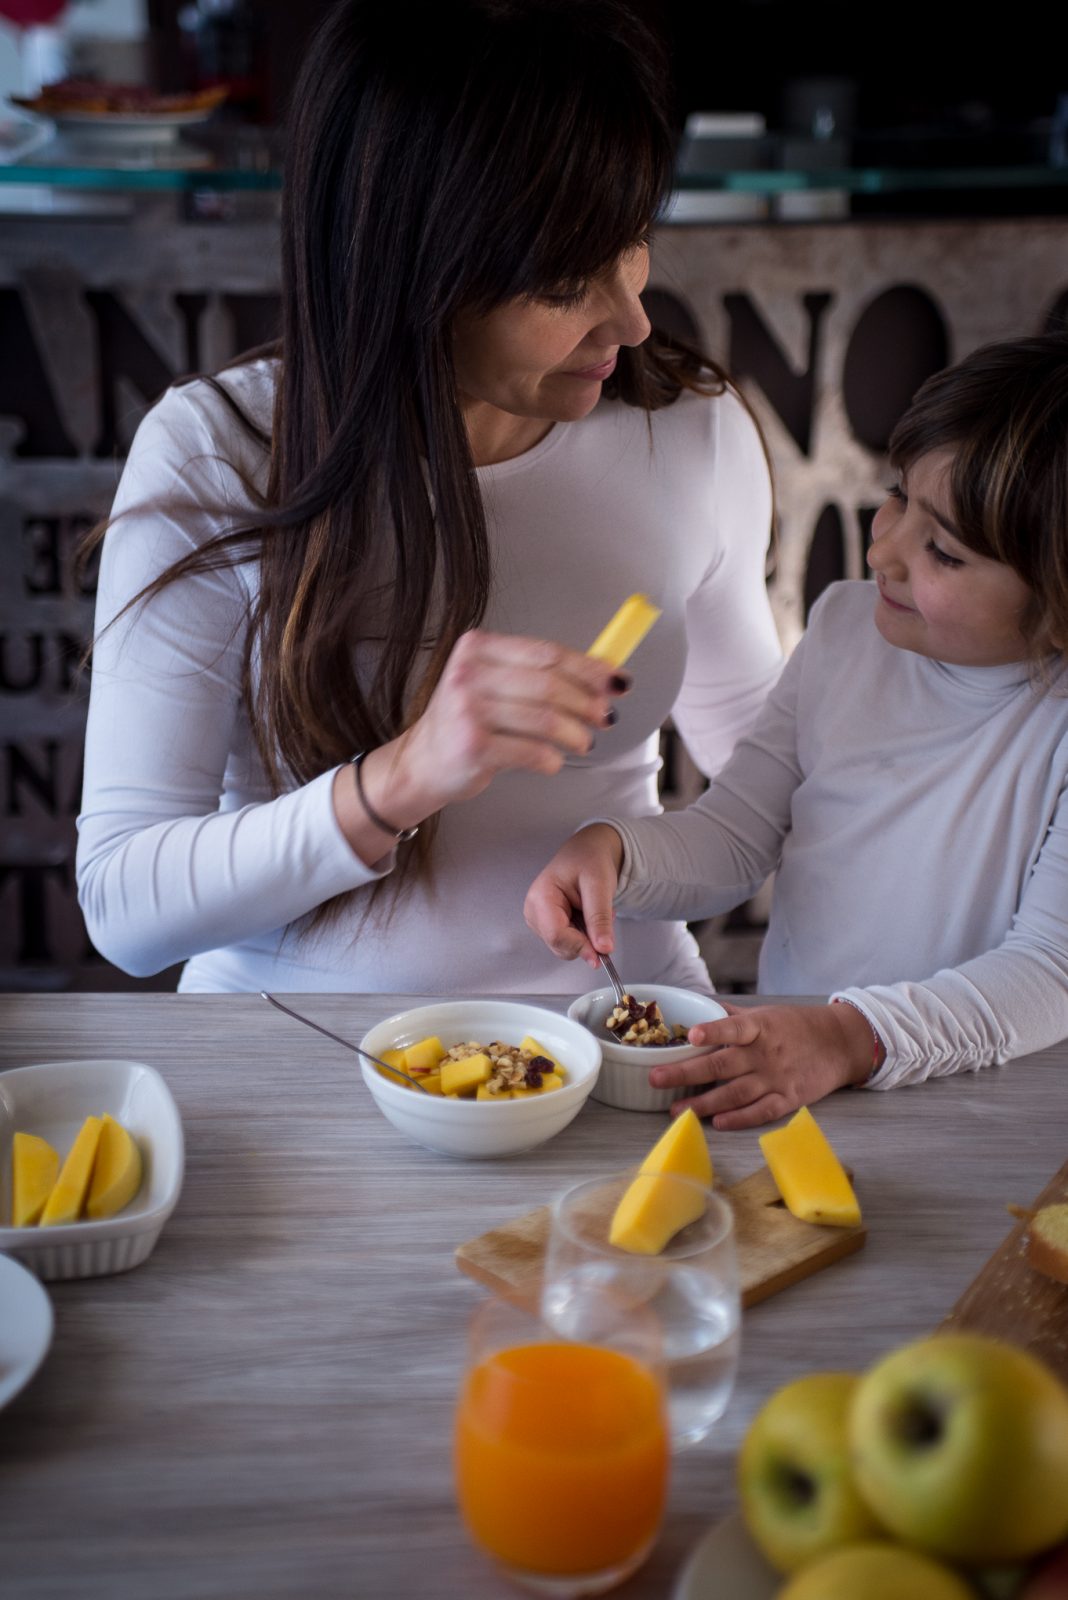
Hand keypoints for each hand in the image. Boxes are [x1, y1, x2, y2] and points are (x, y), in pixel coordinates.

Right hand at [392, 630, 622, 809]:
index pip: (546, 653)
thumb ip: (537, 675)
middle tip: (606, 717)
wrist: (422, 762)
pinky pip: (531, 751)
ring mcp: (467, 710)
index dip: (588, 668)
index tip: (614, 680)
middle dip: (587, 702)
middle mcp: (468, 674)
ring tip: (584, 742)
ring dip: (575, 734)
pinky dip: (551, 759)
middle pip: (548, 684)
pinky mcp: (472, 746)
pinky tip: (554, 761)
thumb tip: (602, 676)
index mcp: (477, 648)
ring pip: (544, 719)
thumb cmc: (467, 722)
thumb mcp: (492, 685)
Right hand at [524, 823, 624, 968]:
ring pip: (565, 948)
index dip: (580, 947)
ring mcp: (539, 920)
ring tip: (595, 910)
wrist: (587, 851)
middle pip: (559, 945)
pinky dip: (583, 935)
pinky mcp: (547, 925)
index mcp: (541, 897)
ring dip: (586, 937)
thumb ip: (599, 918)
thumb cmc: (590, 860)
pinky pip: (568, 943)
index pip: (556, 935)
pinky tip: (587, 915)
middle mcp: (534, 911)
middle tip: (604, 915)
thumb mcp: (600, 884)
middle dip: (586, 939)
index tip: (604, 953)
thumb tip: (603, 949)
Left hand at [650, 1001, 878, 1129]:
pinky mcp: (789, 1099)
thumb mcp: (766, 1014)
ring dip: (705, 1103)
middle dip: (686, 1073)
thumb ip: (734, 1016)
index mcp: (760, 1027)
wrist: (840, 1043)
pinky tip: (718, 1123)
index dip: (713, 1031)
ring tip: (677, 1111)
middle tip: (656, 1079)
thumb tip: (701, 1007)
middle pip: (722, 1064)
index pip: (733, 1027)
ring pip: (736, 1093)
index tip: (690, 1036)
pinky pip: (762, 1111)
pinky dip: (740, 1118)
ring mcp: (777, 1078)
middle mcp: (765, 1053)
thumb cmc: (796, 1026)